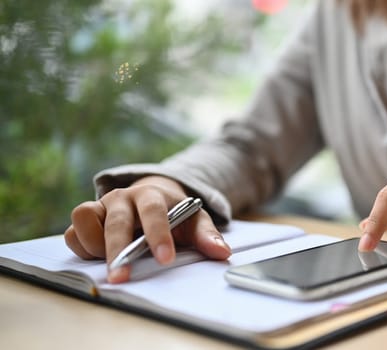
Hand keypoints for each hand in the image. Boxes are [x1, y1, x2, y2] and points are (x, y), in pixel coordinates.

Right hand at [64, 176, 230, 282]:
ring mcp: (102, 206)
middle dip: (118, 249)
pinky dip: (81, 247)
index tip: (165, 259)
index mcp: (152, 195)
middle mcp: (123, 198)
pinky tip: (98, 258)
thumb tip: (222, 252)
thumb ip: (206, 235)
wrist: (153, 197)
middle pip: (117, 220)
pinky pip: (72, 232)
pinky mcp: (86, 218)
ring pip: (85, 219)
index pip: (154, 211)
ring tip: (112, 261)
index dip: (158, 235)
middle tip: (122, 276)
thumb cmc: (174, 212)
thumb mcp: (193, 220)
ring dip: (95, 245)